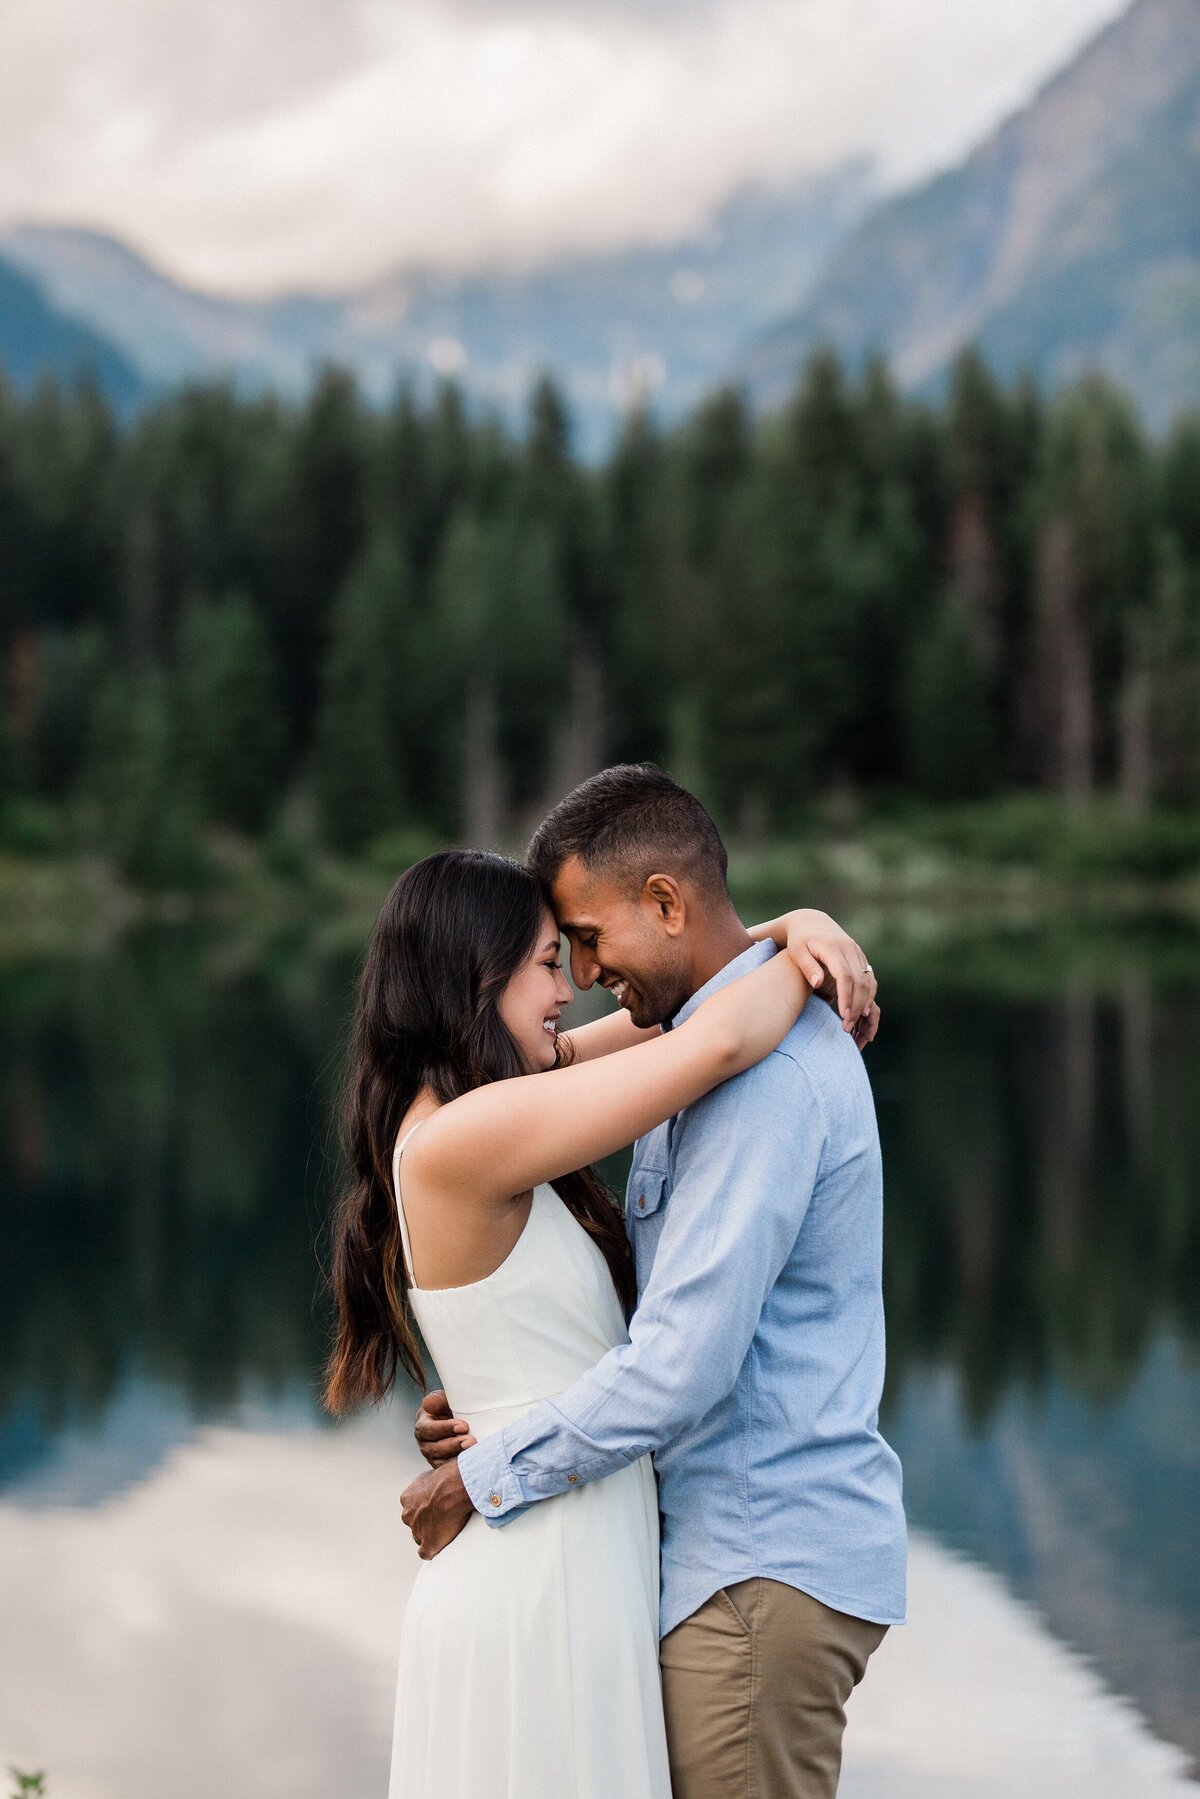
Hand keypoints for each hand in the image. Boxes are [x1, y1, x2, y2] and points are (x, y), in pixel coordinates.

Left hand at [400, 1460, 475, 1558]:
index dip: (425, 1509)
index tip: (435, 1507)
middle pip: (415, 1523)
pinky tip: (440, 1546)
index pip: (413, 1508)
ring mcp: (417, 1530)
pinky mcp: (428, 1543)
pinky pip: (426, 1552)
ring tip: (447, 1529)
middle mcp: (408, 1515)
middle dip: (426, 1522)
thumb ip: (430, 1482)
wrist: (455, 1487)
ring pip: (421, 1536)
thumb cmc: (449, 1476)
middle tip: (443, 1517)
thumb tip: (439, 1475)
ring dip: (431, 1535)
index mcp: (407, 1498)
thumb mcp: (433, 1473)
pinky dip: (432, 1550)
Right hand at [414, 1388, 475, 1466]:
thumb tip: (428, 1403)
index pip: (430, 1429)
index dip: (446, 1428)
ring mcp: (432, 1457)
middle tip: (471, 1441)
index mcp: (422, 1426)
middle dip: (454, 1444)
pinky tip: (470, 1461)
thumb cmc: (448, 1408)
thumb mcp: (442, 1400)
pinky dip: (458, 1468)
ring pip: (442, 1461)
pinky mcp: (442, 1466)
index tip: (463, 1426)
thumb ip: (436, 1400)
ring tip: (473, 1449)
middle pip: (436, 1448)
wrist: (457, 1421)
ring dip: (458, 1456)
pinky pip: (448, 1471)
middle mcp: (425, 1444)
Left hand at [779, 909, 878, 1044]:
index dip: (846, 997)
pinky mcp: (860, 957)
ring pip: (869, 981)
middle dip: (857, 1006)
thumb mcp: (796, 951)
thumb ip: (807, 967)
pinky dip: (869, 995)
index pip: (845, 975)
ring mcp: (857, 952)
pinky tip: (864, 1012)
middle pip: (860, 981)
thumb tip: (818, 983)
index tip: (844, 1016)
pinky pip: (870, 978)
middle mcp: (849, 948)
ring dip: (865, 1003)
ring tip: (855, 1024)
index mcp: (832, 947)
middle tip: (847, 1028)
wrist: (810, 921)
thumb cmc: (798, 940)